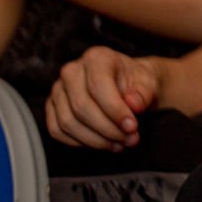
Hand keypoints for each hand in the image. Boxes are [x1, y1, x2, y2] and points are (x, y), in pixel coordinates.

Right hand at [45, 47, 160, 150]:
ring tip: (120, 144)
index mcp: (97, 58)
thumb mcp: (149, 83)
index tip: (132, 126)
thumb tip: (133, 104)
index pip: (98, 85)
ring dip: (95, 140)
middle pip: (81, 107)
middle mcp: (72, 71)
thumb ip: (144, 93)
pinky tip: (102, 143)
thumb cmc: (138, 83)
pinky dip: (80, 142)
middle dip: (108, 129)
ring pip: (68, 122)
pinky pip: (57, 131)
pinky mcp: (52, 107)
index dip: (115, 110)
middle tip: (130, 139)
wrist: (130, 86)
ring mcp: (58, 90)